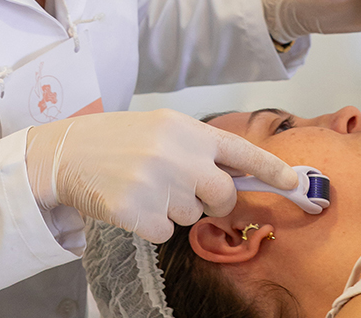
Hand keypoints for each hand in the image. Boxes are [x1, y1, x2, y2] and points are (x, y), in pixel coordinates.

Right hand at [25, 109, 296, 243]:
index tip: (296, 183)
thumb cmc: (116, 140)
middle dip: (211, 200)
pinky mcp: (138, 212)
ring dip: (173, 209)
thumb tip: (239, 174)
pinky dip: (150, 224)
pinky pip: (164, 231)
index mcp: (187, 130)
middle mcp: (178, 154)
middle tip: (182, 189)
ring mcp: (158, 184)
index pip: (241, 151)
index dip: (272, 170)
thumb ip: (199, 148)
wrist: (64, 152)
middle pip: (223, 195)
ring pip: (191, 215)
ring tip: (143, 186)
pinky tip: (130, 202)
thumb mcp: (162, 130)